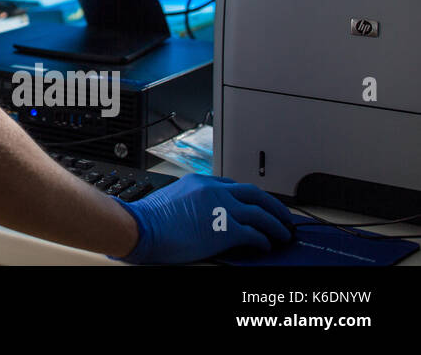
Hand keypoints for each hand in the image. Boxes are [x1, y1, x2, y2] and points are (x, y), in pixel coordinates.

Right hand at [110, 173, 294, 263]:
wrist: (143, 228)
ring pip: (261, 214)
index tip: (257, 206)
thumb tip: (204, 214)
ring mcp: (222, 209)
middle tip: (283, 216)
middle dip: (274, 206)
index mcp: (201, 182)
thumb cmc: (151, 218)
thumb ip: (194, 201)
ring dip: (276, 225)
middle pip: (255, 194)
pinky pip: (254, 234)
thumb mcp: (174, 199)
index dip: (250, 198)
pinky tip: (265, 246)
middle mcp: (215, 191)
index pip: (234, 186)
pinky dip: (264, 241)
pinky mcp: (226, 229)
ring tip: (283, 234)